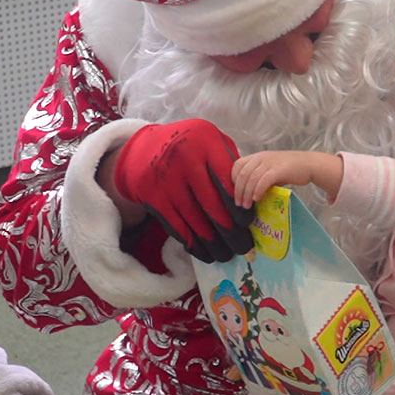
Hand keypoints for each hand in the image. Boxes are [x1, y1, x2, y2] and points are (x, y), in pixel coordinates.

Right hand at [113, 119, 253, 262]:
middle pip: (213, 205)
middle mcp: (186, 161)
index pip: (228, 180)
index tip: (248, 222)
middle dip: (230, 231)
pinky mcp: (154, 199)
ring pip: (196, 220)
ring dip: (213, 243)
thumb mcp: (209, 141)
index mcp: (205, 143)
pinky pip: (178, 227)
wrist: (144, 149)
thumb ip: (228, 162)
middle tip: (243, 247)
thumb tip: (250, 196)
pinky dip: (193, 243)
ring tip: (226, 254)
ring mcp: (168, 181)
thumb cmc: (187, 146)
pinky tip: (205, 252)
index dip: (239, 204)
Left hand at [231, 150, 342, 207]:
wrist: (308, 164)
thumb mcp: (270, 170)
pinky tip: (256, 199)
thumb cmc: (289, 169)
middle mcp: (261, 158)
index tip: (235, 192)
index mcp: (257, 156)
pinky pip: (263, 181)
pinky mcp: (278, 170)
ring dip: (246, 194)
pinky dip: (257, 191)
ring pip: (251, 179)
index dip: (233, 179)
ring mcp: (269, 163)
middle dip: (238, 191)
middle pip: (242, 174)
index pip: (237, 165)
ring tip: (246, 205)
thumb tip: (247, 193)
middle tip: (239, 203)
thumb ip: (259, 177)